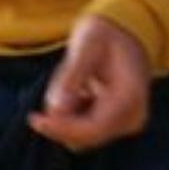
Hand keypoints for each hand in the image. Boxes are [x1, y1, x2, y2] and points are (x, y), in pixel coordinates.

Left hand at [28, 13, 151, 150]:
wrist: (124, 32)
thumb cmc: (104, 35)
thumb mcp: (87, 44)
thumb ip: (71, 75)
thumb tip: (55, 110)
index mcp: (132, 95)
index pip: (93, 129)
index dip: (61, 128)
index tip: (35, 119)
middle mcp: (133, 115)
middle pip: (84, 137)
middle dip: (62, 119)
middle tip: (58, 86)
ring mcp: (126, 123)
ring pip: (80, 137)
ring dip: (66, 115)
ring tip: (76, 80)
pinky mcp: (117, 125)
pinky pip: (82, 132)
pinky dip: (72, 114)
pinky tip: (81, 89)